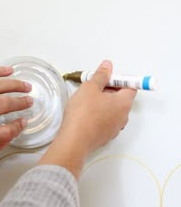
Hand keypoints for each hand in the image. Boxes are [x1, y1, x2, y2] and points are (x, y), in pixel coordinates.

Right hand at [39, 60, 135, 178]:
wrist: (74, 140)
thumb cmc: (83, 113)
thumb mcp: (90, 87)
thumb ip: (101, 75)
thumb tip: (108, 66)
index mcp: (124, 103)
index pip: (131, 86)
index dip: (120, 79)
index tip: (107, 77)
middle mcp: (123, 116)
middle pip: (122, 98)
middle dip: (109, 90)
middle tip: (94, 87)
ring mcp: (115, 128)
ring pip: (113, 110)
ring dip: (104, 103)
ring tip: (88, 100)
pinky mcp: (106, 136)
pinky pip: (106, 121)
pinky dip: (99, 115)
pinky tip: (86, 113)